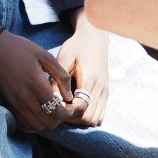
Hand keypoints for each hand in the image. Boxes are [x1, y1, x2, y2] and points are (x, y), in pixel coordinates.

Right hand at [0, 29, 79, 129]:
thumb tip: (69, 96)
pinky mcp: (8, 105)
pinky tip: (39, 109)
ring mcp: (15, 104)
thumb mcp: (45, 56)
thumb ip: (61, 76)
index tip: (70, 106)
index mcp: (36, 85)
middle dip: (59, 118)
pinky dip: (34, 121)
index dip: (67, 113)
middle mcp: (25, 99)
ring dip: (47, 121)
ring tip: (51, 108)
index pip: (56, 111)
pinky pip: (24, 123)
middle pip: (48, 123)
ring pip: (36, 126)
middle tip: (62, 107)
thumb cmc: (21, 49)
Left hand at [56, 11, 108, 125]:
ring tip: (67, 109)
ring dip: (80, 119)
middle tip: (59, 110)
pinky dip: (88, 116)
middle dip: (72, 119)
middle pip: (88, 118)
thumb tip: (51, 101)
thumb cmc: (76, 47)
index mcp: (90, 79)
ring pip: (95, 119)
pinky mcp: (106, 92)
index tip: (55, 106)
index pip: (81, 107)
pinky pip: (100, 114)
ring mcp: (105, 91)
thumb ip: (57, 81)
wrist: (95, 37)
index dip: (67, 112)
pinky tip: (76, 108)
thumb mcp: (64, 59)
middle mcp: (100, 88)